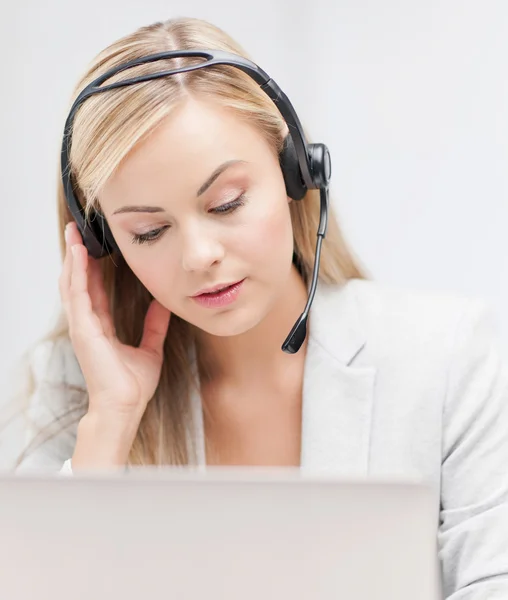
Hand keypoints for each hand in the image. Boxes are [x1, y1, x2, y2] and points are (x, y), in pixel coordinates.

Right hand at [59, 221, 170, 464]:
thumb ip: (155, 325)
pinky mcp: (82, 328)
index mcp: (101, 327)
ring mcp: (82, 325)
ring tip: (74, 233)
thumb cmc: (133, 385)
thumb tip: (164, 303)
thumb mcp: (150, 348)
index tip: (95, 247)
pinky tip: (78, 252)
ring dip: (72, 257)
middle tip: (78, 231)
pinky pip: (77, 293)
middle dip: (78, 256)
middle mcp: (87, 323)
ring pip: (73, 283)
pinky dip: (76, 271)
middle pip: (79, 282)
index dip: (92, 268)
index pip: (93, 290)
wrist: (125, 407)